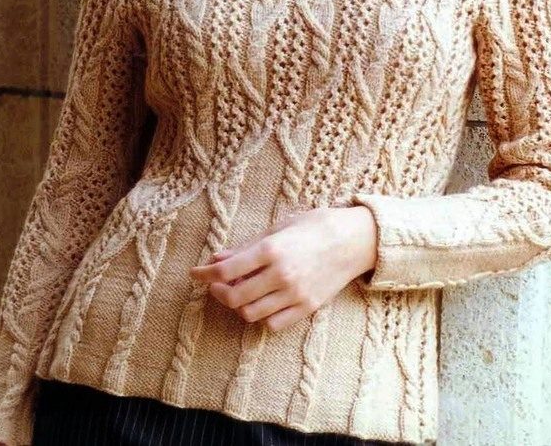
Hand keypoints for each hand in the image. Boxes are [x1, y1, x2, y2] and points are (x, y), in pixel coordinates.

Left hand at [188, 205, 376, 331]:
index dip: (205, 274)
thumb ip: (247, 247)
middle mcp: (281, 275)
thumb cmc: (315, 226)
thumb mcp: (279, 228)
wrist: (355, 239)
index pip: (226, 270)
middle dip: (218, 292)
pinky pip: (273, 323)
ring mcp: (295, 294)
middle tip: (216, 284)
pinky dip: (261, 316)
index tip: (196, 273)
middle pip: (234, 297)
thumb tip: (217, 258)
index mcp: (271, 250)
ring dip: (238, 305)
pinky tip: (261, 302)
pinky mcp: (307, 307)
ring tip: (240, 292)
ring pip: (251, 314)